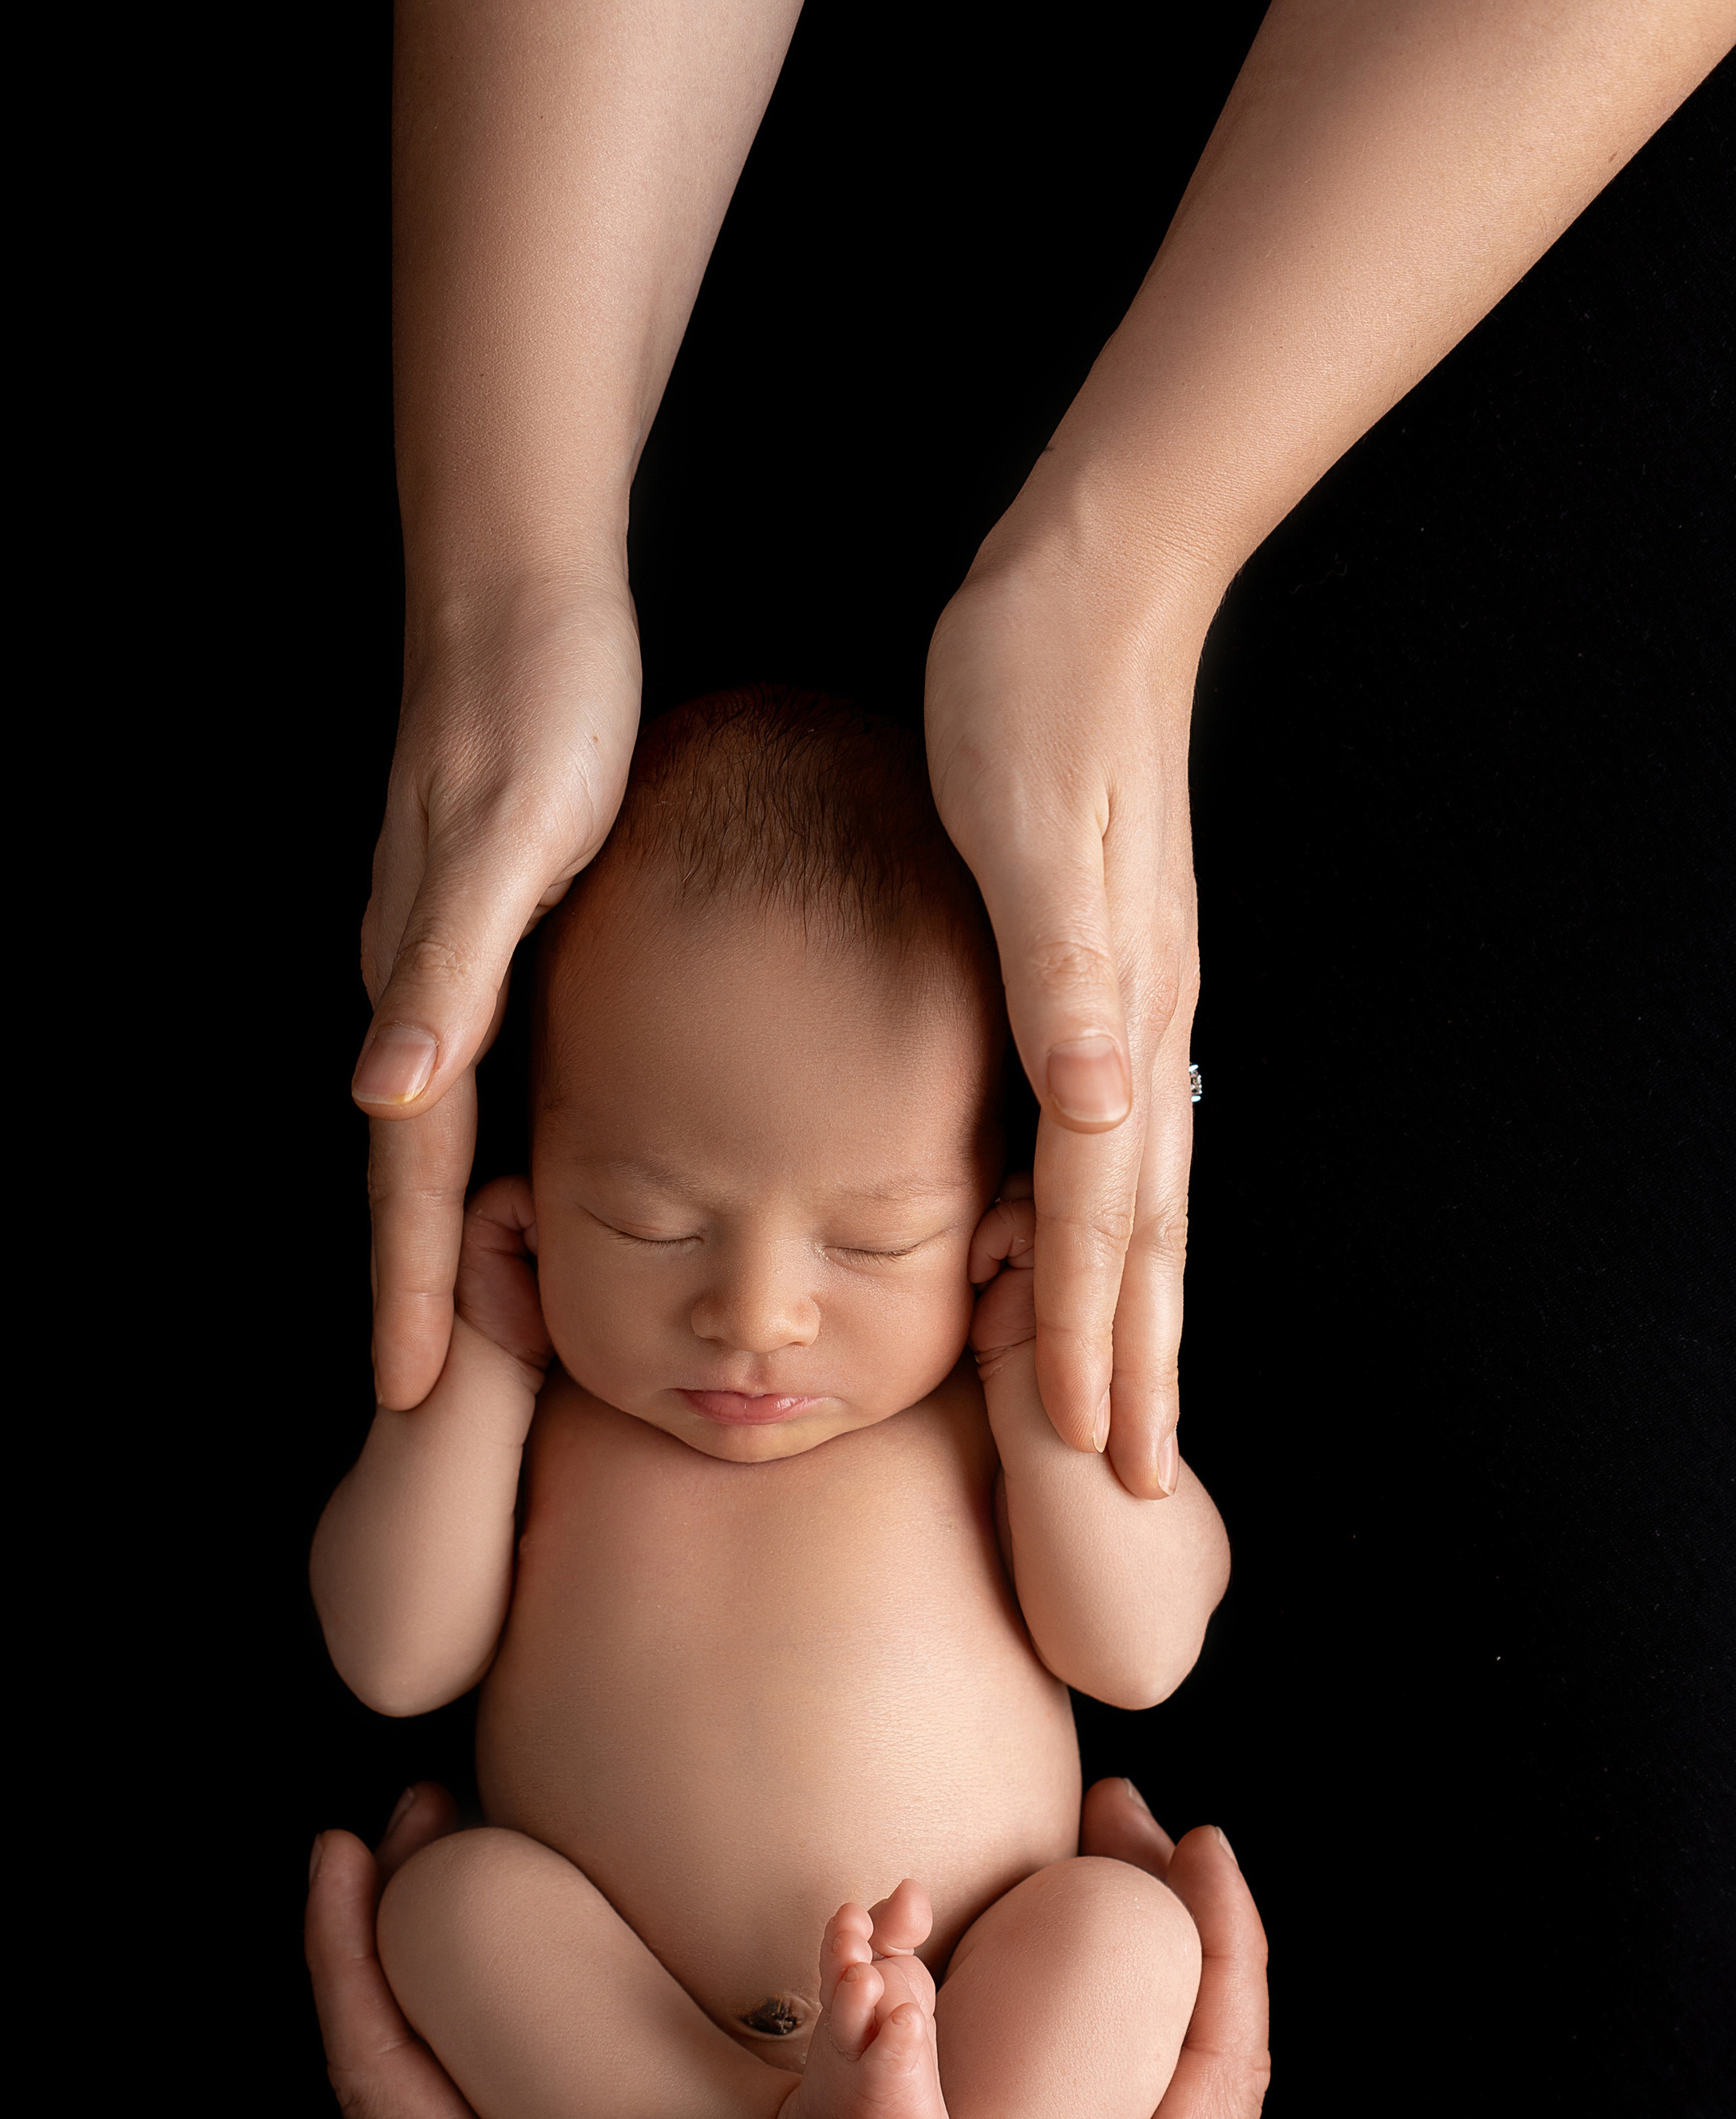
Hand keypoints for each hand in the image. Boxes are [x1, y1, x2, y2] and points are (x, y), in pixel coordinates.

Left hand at [307, 1794, 804, 2118]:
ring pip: (432, 2068)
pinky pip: (478, 2104)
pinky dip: (493, 2017)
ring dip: (442, 1958)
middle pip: (394, 2042)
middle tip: (436, 1795)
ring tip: (485, 1851)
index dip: (358, 1958)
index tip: (350, 1849)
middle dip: (399, 1917)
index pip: (385, 2077)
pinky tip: (557, 1983)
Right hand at [352, 574, 640, 1409]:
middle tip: (429, 1406)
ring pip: (440, 1133)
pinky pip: (477, 1077)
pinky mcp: (481, 932)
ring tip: (476, 1331)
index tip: (408, 1394)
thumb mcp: (505, 838)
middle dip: (422, 1289)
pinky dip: (490, 1151)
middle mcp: (419, 988)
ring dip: (450, 1233)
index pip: (411, 1173)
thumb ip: (447, 966)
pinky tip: (527, 1177)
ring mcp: (445, 963)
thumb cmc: (538, 708)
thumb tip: (384, 1096)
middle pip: (414, 1174)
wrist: (523, 593)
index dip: (414, 1285)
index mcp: (422, 985)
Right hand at [763, 1779, 1265, 2118]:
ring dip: (1147, 1973)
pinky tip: (1044, 2005)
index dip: (1223, 1951)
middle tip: (1116, 1814)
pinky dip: (1115, 2038)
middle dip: (1180, 1922)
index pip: (1217, 2078)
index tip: (1199, 1846)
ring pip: (1180, 2086)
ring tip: (1080, 1875)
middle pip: (1211, 2054)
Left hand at [926, 532, 1214, 1499]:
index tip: (1090, 1450)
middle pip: (1139, 1236)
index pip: (1095, 1218)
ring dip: (1132, 1310)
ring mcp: (1136, 1005)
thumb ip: (1066, 982)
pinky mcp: (1115, 974)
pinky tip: (1096, 1242)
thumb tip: (1110, 1114)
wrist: (1086, 588)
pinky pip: (1115, 1137)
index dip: (1087, 1339)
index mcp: (1114, 1015)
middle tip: (1131, 1479)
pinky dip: (1108, 1220)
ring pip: (1139, 1199)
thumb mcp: (1032, 839)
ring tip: (1127, 1398)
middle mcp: (1139, 1030)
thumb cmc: (1029, 703)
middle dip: (1131, 1363)